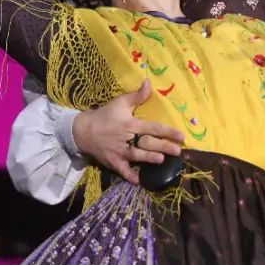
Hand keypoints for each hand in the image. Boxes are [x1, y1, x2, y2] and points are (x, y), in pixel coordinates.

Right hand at [71, 80, 185, 184]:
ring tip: (161, 160)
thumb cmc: (104, 115)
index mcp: (131, 124)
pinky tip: (140, 181)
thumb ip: (137, 96)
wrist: (83, 130)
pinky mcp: (113, 162)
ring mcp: (120, 152)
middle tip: (177, 151)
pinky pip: (123, 170)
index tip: (181, 136)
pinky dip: (130, 176)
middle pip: (148, 143)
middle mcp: (127, 139)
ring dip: (149, 158)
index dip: (168, 131)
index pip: (153, 128)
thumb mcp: (120, 103)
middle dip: (163, 146)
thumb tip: (149, 82)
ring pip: (137, 156)